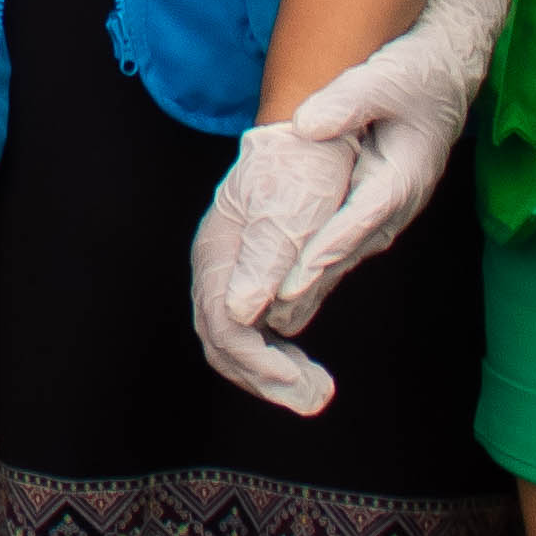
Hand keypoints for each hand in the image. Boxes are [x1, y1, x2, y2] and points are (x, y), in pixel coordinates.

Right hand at [192, 131, 354, 412]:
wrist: (309, 137)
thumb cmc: (300, 169)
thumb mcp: (287, 211)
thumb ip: (264, 260)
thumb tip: (240, 312)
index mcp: (220, 254)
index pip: (225, 326)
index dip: (259, 361)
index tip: (299, 381)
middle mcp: (220, 269)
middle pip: (223, 343)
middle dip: (265, 378)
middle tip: (315, 398)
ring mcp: (234, 275)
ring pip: (235, 343)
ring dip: (271, 375)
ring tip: (316, 392)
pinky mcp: (255, 279)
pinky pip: (252, 333)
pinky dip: (275, 358)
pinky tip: (304, 366)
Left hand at [260, 0, 507, 332]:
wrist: (446, 70)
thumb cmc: (418, 71)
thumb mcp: (385, 76)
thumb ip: (348, 100)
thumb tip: (305, 127)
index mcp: (402, 177)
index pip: (356, 222)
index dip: (322, 253)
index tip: (289, 283)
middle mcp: (396, 203)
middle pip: (346, 250)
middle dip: (309, 285)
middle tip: (269, 317)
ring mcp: (385, 208)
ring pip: (343, 252)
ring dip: (311, 285)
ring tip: (273, 319)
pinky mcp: (371, 204)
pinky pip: (341, 240)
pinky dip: (316, 266)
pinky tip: (288, 290)